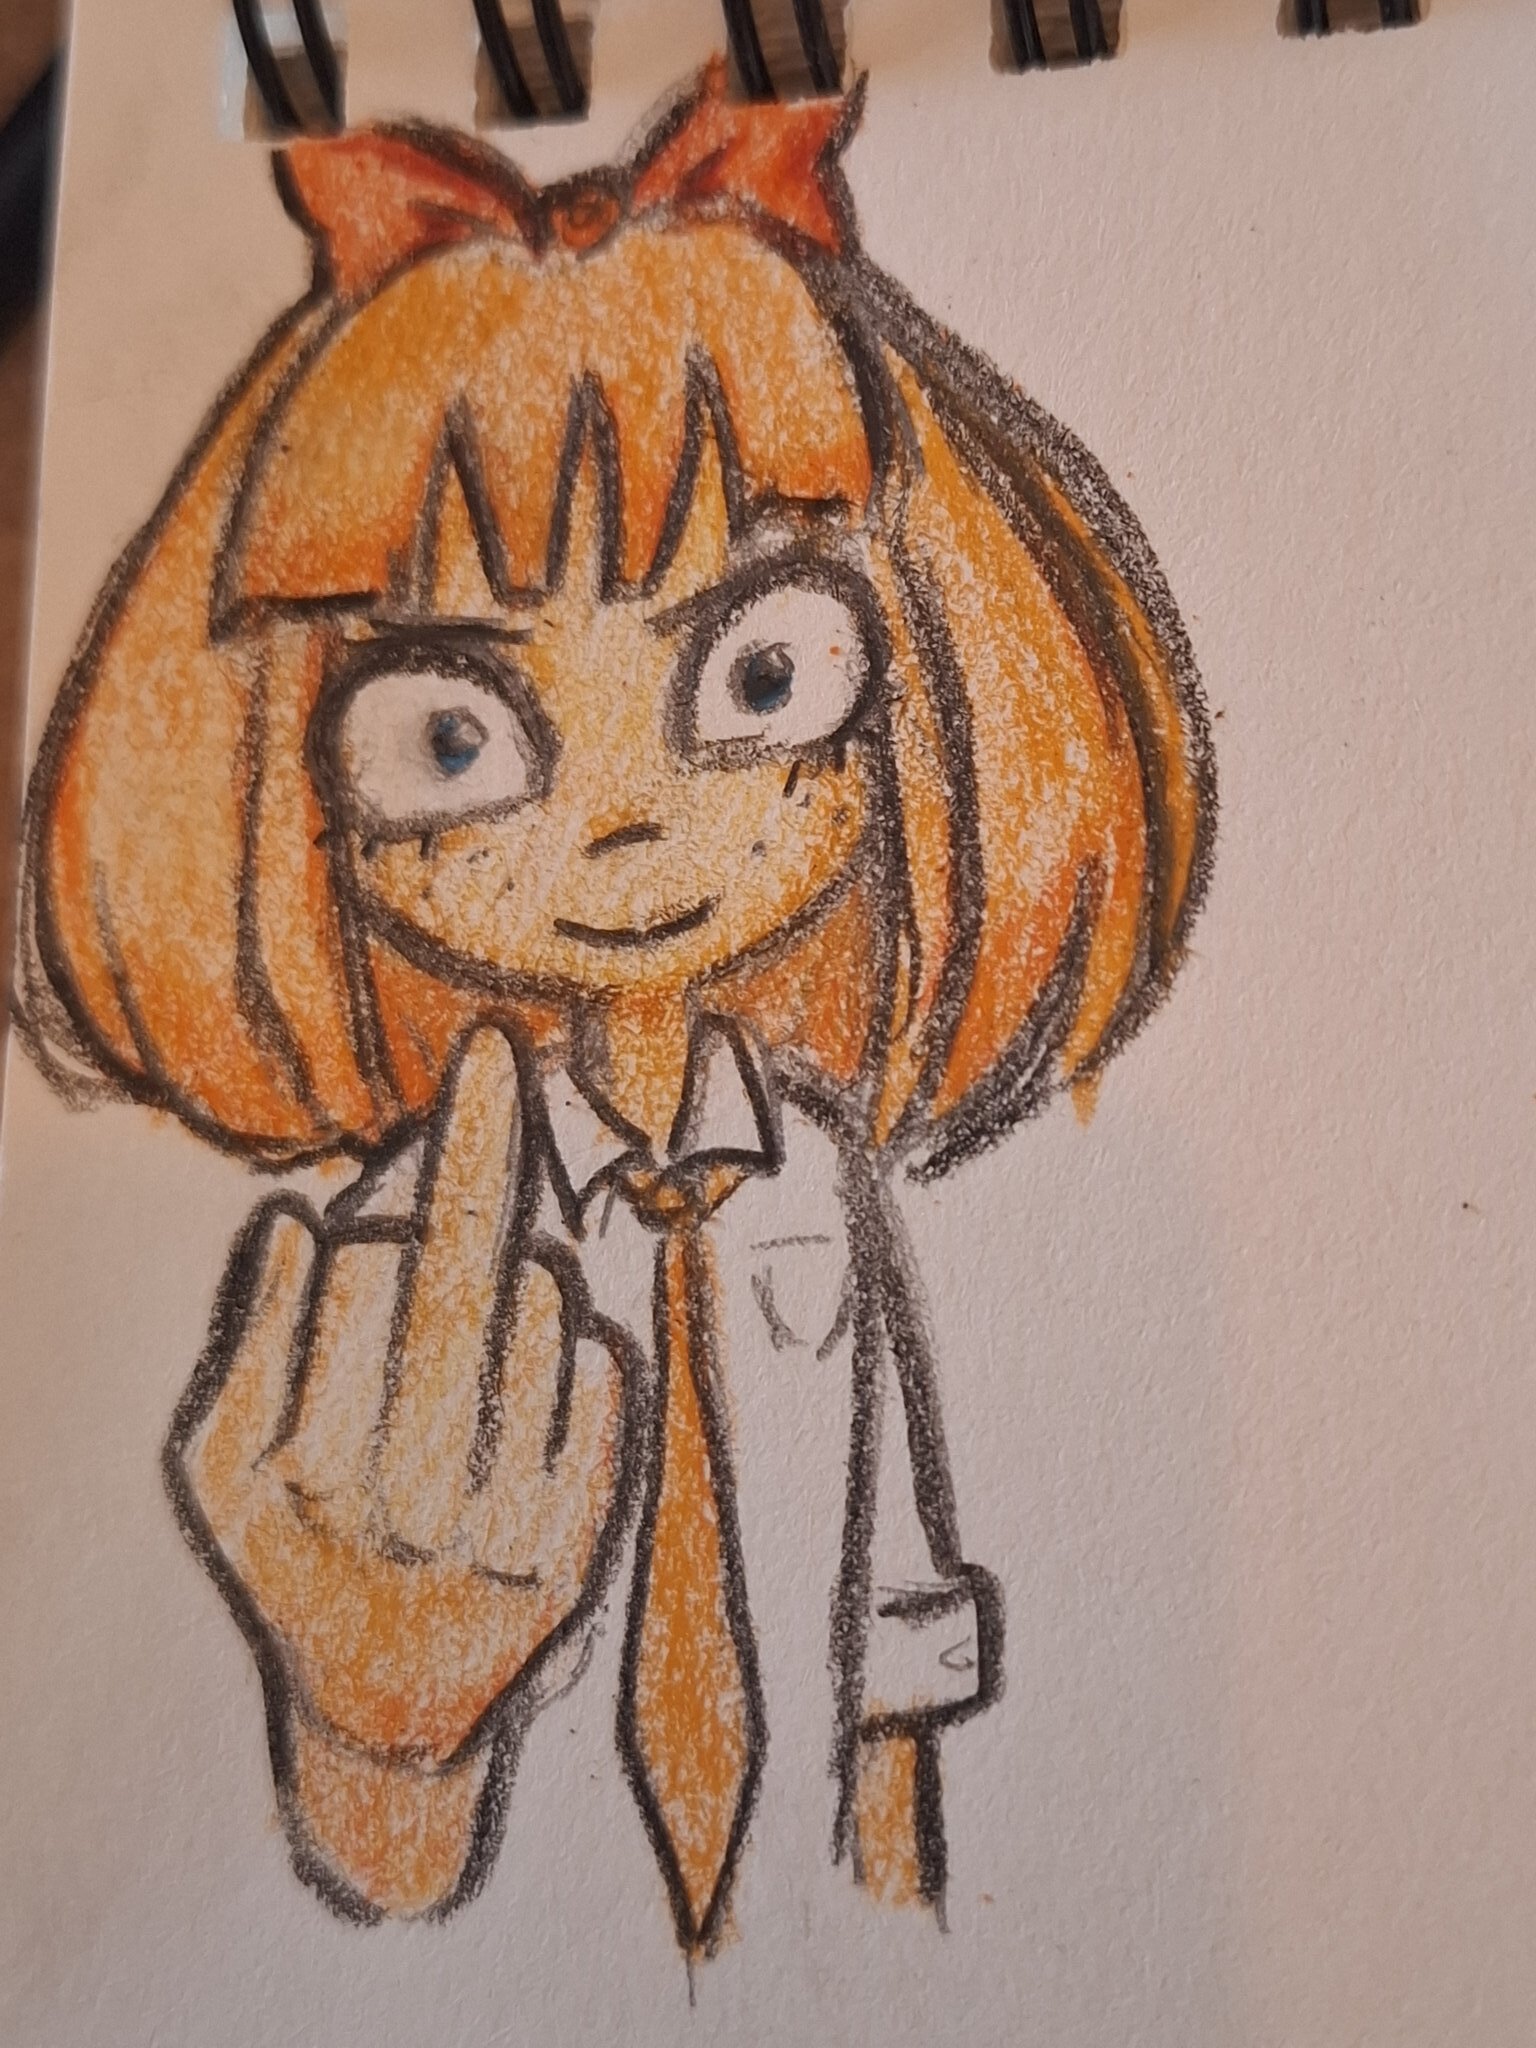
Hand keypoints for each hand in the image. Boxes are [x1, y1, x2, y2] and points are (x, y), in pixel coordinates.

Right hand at [176, 1026, 628, 1766]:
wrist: (392, 1702)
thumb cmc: (293, 1556)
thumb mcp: (215, 1469)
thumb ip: (247, 1343)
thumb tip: (295, 1223)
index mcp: (297, 1476)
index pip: (356, 1282)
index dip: (377, 1212)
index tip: (444, 1099)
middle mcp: (403, 1504)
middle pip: (454, 1278)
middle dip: (481, 1145)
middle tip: (497, 1050)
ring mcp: (504, 1524)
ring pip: (532, 1313)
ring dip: (511, 1273)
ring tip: (476, 1316)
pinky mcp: (586, 1537)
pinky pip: (597, 1373)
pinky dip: (571, 1342)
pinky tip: (526, 1377)